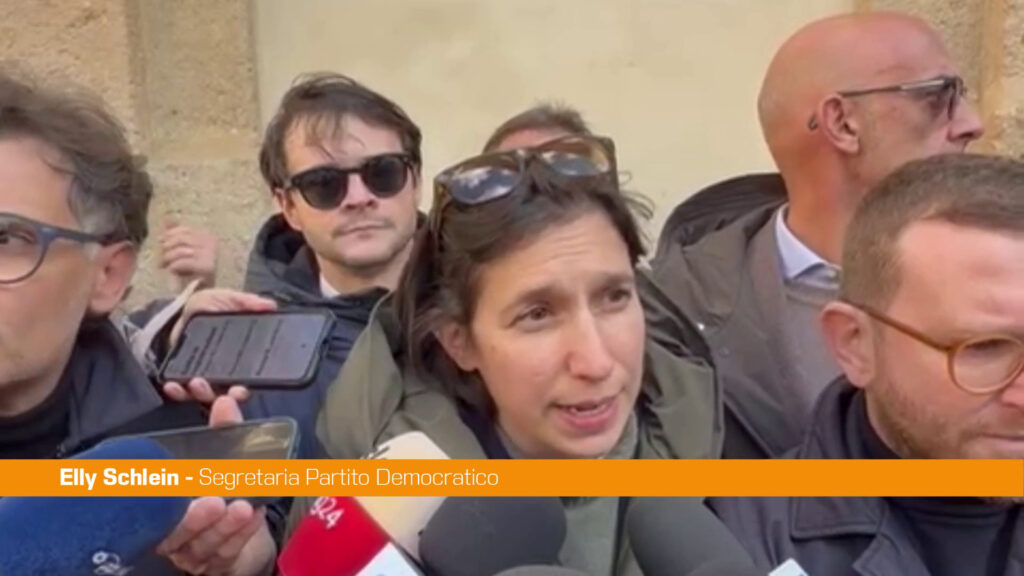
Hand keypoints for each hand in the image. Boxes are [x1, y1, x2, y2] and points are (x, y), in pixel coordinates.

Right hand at [157, 398, 275, 575]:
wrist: (242, 531)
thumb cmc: (220, 490)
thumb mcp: (221, 458)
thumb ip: (224, 431)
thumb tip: (227, 400)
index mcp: (161, 503)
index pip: (150, 492)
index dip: (155, 477)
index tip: (168, 467)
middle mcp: (171, 529)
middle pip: (173, 528)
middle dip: (192, 516)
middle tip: (212, 501)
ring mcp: (193, 548)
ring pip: (203, 542)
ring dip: (223, 526)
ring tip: (240, 508)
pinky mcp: (217, 561)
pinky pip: (227, 551)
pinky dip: (241, 534)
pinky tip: (253, 516)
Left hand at [161, 220, 218, 290]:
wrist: (199, 293)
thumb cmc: (189, 271)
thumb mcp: (181, 250)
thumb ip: (175, 234)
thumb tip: (167, 217)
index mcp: (208, 236)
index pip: (185, 229)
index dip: (169, 235)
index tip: (160, 242)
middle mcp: (213, 243)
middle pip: (182, 239)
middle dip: (167, 248)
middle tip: (160, 259)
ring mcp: (211, 255)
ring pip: (181, 250)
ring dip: (168, 259)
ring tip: (164, 266)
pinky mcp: (207, 267)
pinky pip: (183, 262)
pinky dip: (174, 267)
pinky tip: (172, 272)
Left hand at [163, 289, 275, 403]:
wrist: (181, 310)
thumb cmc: (209, 306)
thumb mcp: (229, 299)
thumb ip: (247, 302)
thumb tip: (270, 305)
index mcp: (242, 359)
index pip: (248, 380)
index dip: (245, 389)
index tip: (242, 389)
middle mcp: (225, 374)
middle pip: (229, 395)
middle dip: (228, 398)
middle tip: (224, 395)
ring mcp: (205, 378)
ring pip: (206, 396)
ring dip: (202, 393)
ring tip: (197, 382)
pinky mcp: (184, 378)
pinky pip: (183, 392)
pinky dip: (178, 392)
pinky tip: (172, 385)